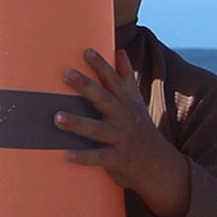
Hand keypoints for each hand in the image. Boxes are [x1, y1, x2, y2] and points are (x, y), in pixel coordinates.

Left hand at [55, 48, 191, 216]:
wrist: (159, 166)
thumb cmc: (140, 129)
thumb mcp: (136, 102)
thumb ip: (126, 78)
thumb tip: (120, 51)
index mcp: (126, 103)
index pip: (113, 80)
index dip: (101, 65)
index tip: (87, 51)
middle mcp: (124, 118)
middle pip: (104, 99)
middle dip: (86, 86)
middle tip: (66, 73)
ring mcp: (121, 139)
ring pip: (98, 129)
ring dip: (78, 123)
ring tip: (57, 117)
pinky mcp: (117, 160)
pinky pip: (99, 158)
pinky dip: (83, 157)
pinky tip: (66, 155)